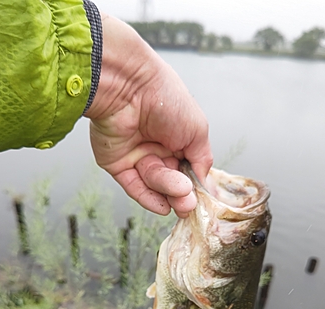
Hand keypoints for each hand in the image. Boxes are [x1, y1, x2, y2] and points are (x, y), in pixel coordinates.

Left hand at [85, 15, 212, 216]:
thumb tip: (207, 185)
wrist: (129, 85)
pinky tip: (162, 206)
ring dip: (167, 191)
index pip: (188, 171)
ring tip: (180, 193)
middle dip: (181, 194)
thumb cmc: (166, 98)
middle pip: (172, 182)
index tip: (201, 200)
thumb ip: (203, 160)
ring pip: (155, 185)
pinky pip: (133, 187)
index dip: (195, 186)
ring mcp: (137, 157)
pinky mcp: (117, 164)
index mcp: (178, 139)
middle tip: (189, 203)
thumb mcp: (197, 130)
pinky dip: (148, 199)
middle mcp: (157, 149)